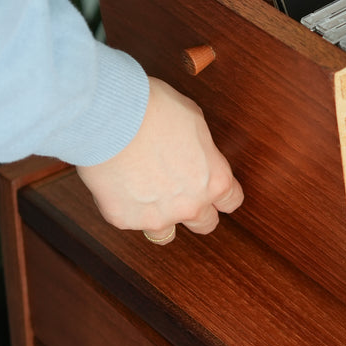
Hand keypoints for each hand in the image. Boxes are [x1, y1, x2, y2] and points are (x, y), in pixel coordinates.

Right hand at [77, 77, 242, 237]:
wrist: (114, 119)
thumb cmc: (155, 111)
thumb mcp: (194, 121)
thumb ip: (200, 149)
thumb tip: (194, 153)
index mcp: (215, 180)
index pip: (231, 201)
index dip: (222, 195)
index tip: (213, 190)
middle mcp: (190, 205)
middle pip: (205, 224)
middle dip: (196, 210)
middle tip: (180, 193)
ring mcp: (157, 217)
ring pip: (165, 234)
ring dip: (161, 218)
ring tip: (147, 196)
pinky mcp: (124, 219)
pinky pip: (129, 220)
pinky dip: (125, 206)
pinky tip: (119, 184)